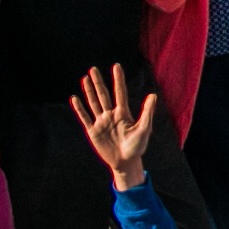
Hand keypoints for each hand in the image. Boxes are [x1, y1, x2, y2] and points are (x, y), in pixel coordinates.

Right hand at [70, 64, 158, 188]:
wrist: (126, 163)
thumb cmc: (137, 146)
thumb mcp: (144, 129)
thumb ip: (147, 112)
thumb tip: (153, 95)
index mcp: (123, 113)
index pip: (120, 92)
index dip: (118, 79)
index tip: (116, 66)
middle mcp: (111, 115)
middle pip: (103, 95)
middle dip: (98, 82)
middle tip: (93, 68)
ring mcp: (101, 123)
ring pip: (94, 103)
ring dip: (89, 91)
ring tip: (85, 78)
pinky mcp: (93, 132)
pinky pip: (85, 118)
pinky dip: (80, 108)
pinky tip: (75, 98)